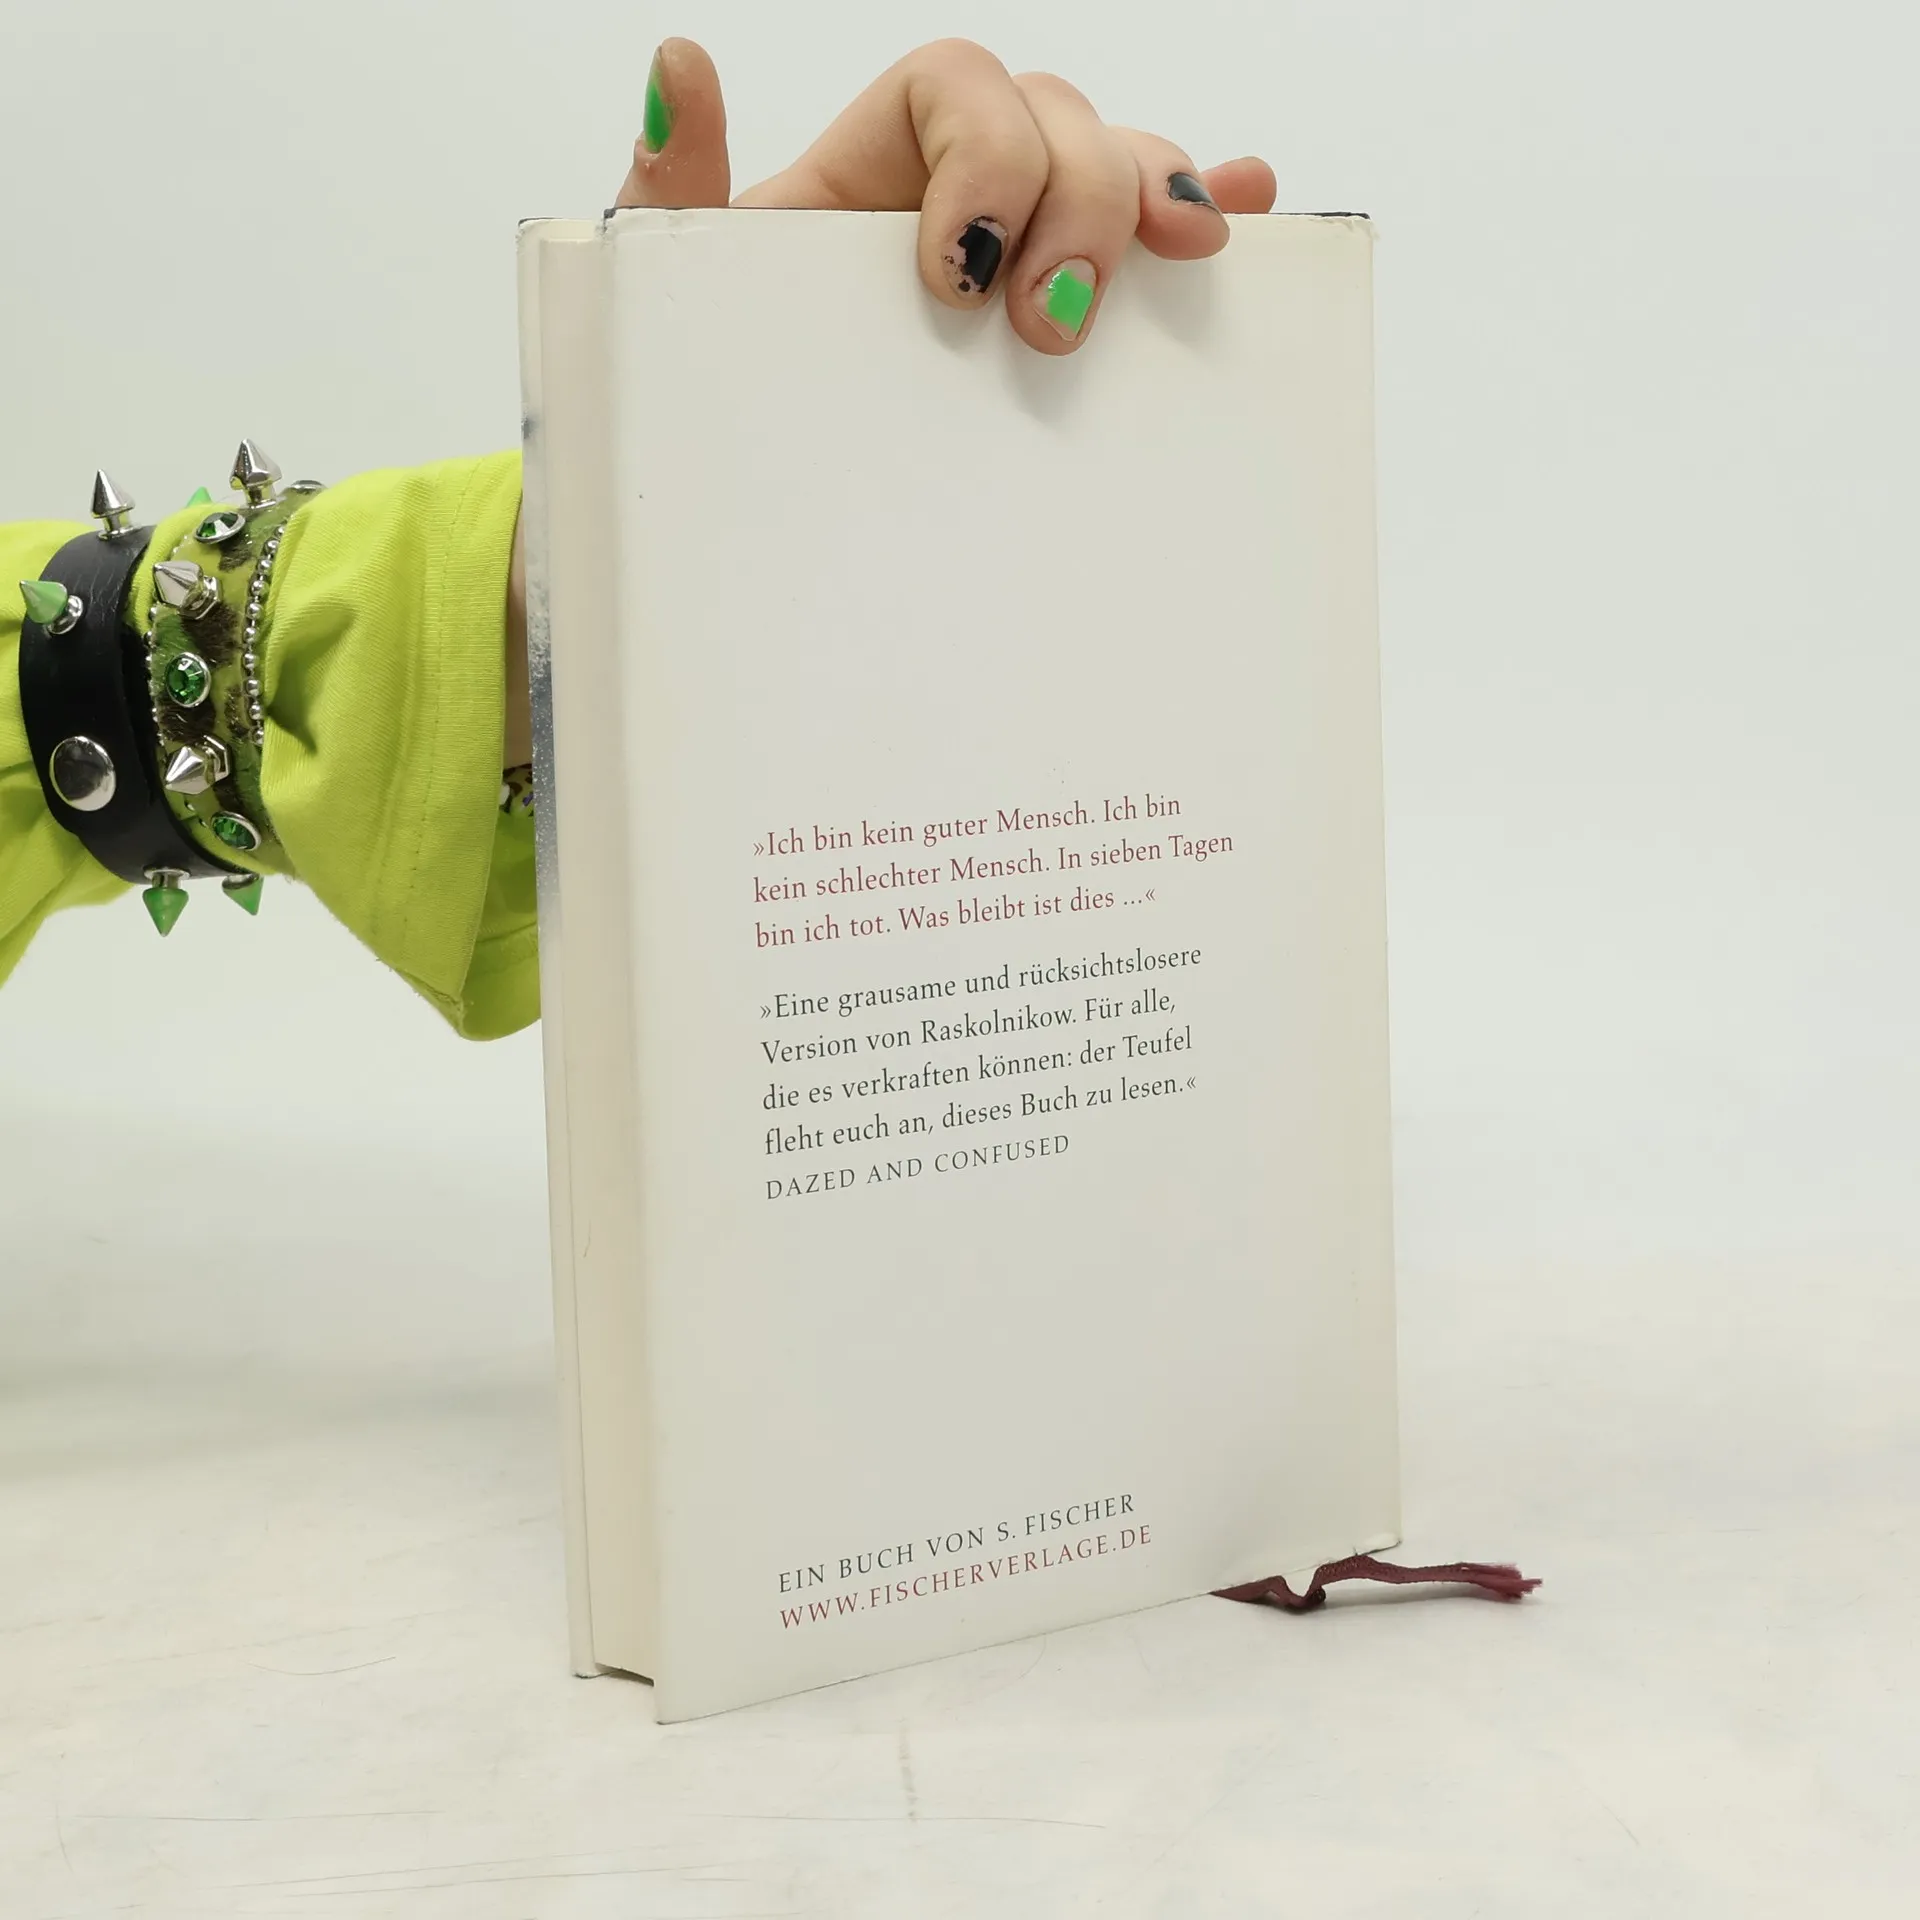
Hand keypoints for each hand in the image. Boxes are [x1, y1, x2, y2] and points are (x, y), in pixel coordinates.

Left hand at [507, 41, 1275, 766]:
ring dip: (1153, 198)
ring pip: (1116, 166)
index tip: (956, 282)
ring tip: (1178, 260)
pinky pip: (1151, 240)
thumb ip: (669, 196)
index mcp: (866, 180)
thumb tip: (678, 68)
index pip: (953, 89)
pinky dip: (1202, 211)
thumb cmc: (717, 403)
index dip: (983, 155)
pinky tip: (1238, 224)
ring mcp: (1024, 253)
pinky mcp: (1066, 314)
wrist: (755, 513)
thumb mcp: (678, 315)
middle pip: (1055, 119)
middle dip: (1076, 205)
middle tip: (1049, 331)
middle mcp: (955, 197)